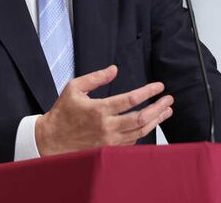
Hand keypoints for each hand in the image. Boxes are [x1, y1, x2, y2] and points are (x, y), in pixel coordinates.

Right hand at [35, 65, 172, 155]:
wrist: (51, 139)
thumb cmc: (63, 111)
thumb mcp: (74, 87)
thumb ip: (95, 77)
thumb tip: (114, 69)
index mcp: (98, 109)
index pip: (130, 100)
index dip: (147, 92)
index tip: (159, 86)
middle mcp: (106, 127)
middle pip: (140, 118)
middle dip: (158, 108)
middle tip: (169, 99)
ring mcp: (109, 141)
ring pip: (140, 131)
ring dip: (156, 120)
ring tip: (166, 111)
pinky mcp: (109, 149)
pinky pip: (132, 141)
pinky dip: (144, 131)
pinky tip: (149, 123)